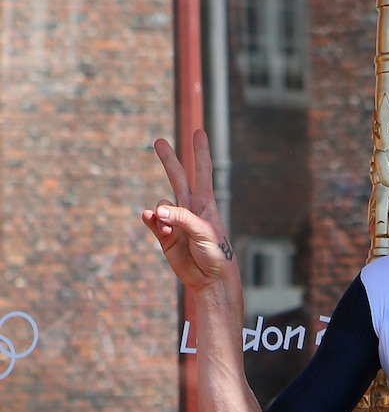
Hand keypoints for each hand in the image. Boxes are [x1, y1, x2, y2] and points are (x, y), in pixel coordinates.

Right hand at [142, 129, 239, 295]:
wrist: (211, 280)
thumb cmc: (216, 254)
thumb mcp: (203, 232)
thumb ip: (180, 218)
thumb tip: (156, 210)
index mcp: (205, 204)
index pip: (203, 172)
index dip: (201, 152)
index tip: (199, 131)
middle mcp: (189, 209)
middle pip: (177, 178)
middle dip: (168, 160)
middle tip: (158, 141)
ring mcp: (175, 222)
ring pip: (161, 204)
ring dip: (160, 213)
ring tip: (167, 229)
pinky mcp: (165, 237)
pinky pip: (152, 221)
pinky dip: (150, 220)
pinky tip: (151, 220)